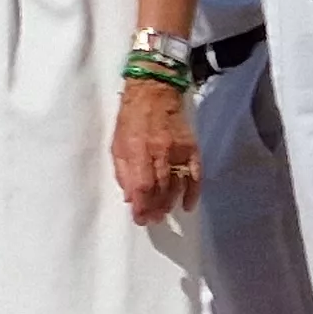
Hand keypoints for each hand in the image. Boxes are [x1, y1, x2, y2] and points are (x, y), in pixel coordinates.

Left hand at [113, 77, 200, 220]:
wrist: (154, 93)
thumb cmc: (130, 119)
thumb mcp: (116, 144)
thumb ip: (122, 171)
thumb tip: (129, 197)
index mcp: (137, 149)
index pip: (141, 185)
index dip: (141, 206)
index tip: (139, 219)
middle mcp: (159, 151)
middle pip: (160, 189)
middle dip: (155, 209)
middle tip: (151, 220)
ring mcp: (178, 150)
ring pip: (177, 185)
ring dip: (170, 204)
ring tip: (163, 215)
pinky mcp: (192, 148)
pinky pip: (195, 175)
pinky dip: (194, 192)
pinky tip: (188, 205)